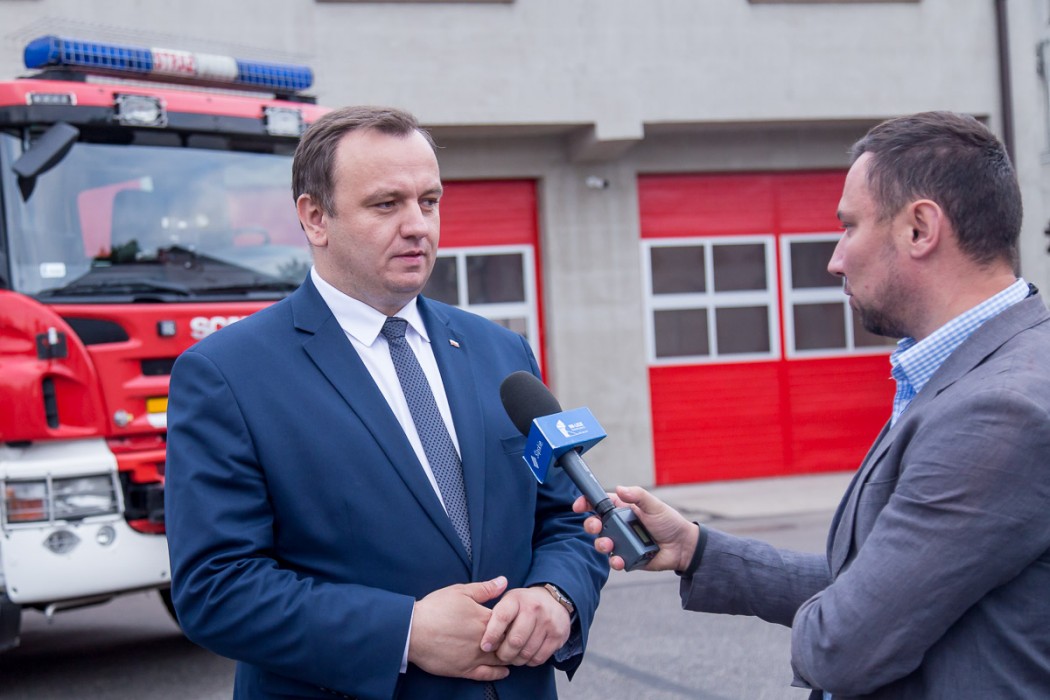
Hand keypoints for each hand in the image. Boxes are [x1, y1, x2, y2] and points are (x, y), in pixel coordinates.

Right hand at [408, 576, 509, 680]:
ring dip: (509, 657)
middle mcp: (484, 640)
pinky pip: (487, 674)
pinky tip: (504, 671)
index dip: (516, 622)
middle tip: (518, 638)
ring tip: (513, 654)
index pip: (511, 622)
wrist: (412, 631)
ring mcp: (475, 656)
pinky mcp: (464, 670)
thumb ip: (485, 589)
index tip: (518, 621)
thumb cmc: (435, 609)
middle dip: (515, 640)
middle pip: (509, 642)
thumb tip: (504, 581)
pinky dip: (498, 674)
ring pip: (501, 659)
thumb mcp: (460, 592)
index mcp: (485, 619)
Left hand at [479, 586, 571, 666]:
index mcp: (517, 599)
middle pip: (515, 640)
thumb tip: (479, 632)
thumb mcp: (508, 600)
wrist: (554, 600)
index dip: (491, 634)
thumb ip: (493, 613)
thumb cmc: (523, 604)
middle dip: (504, 653)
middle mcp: (534, 608)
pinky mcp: (558, 636)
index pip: (502, 617)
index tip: (485, 646)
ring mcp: (548, 622)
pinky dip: (529, 661)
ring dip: (516, 659)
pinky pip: (539, 658)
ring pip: (527, 652)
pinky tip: (525, 655)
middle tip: (500, 656)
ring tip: (512, 656)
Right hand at [572, 486, 698, 571]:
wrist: (683, 547)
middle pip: (596, 525)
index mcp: (623, 510)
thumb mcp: (654, 505)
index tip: (578, 506)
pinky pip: (615, 561)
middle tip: (595, 527)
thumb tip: (619, 488)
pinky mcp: (628, 558)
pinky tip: (620, 560)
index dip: (587, 503)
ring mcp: (622, 542)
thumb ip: (637, 495)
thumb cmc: (669, 522)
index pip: (600, 504)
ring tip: (608, 545)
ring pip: (602, 544)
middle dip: (590, 525)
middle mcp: (619, 526)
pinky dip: (615, 561)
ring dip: (601, 544)